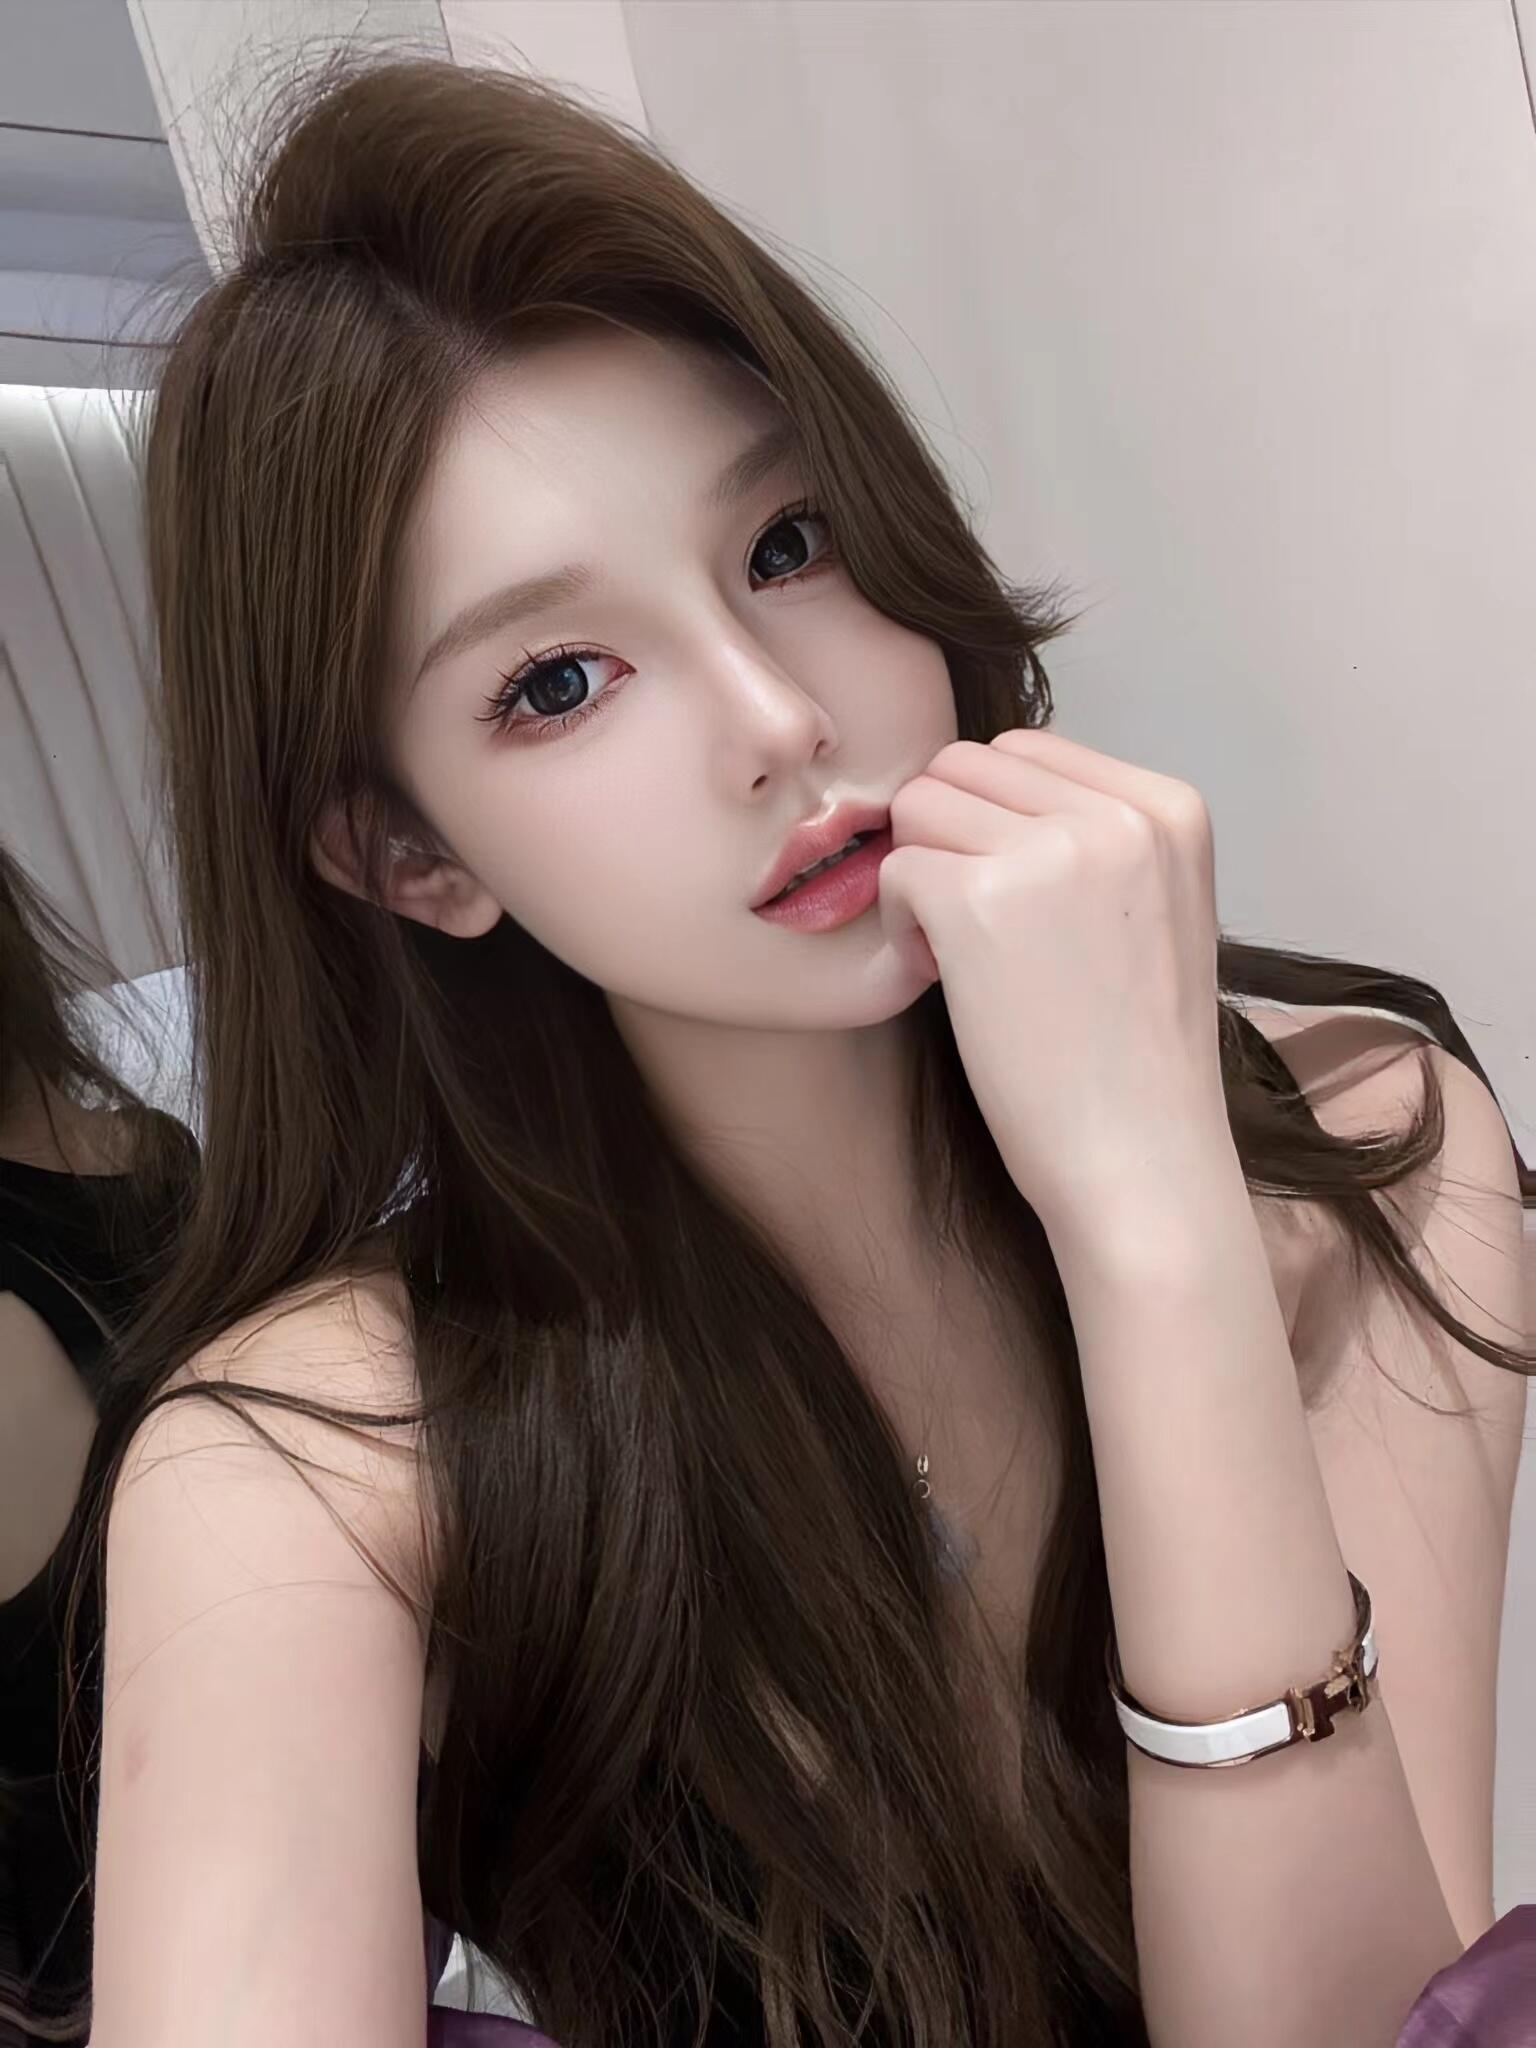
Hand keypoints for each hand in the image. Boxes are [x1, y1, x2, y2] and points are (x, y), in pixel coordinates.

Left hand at [876, 728, 1233, 1231]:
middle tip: (976, 930)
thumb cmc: (1134, 1056)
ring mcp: (1052, 853)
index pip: (1025, 750)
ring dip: (921, 876)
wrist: (1141, 1160)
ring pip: (921, 804)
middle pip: (965, 764)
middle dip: (949, 839)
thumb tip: (983, 785)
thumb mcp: (1157, 910)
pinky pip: (895, 867)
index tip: (1018, 905)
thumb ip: (1095, 838)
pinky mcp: (980, 901)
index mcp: (1170, 807)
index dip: (993, 822)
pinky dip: (899, 925)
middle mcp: (1117, 814)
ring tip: (961, 954)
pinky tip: (941, 980)